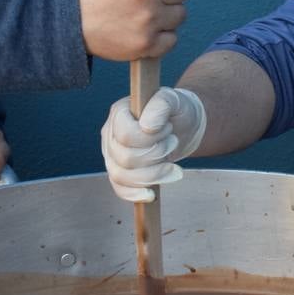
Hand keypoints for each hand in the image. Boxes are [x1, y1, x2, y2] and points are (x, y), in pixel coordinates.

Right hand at [101, 87, 206, 202]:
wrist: (182, 126)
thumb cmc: (176, 110)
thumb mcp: (174, 100)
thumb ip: (162, 105)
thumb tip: (147, 126)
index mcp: (119, 112)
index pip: (125, 134)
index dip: (150, 137)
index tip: (168, 129)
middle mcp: (110, 134)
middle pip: (124, 157)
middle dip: (156, 155)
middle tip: (173, 142)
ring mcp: (112, 155)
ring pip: (121, 176)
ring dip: (153, 174)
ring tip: (172, 165)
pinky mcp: (120, 172)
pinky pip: (119, 189)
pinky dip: (135, 194)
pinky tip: (151, 194)